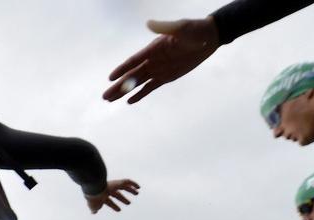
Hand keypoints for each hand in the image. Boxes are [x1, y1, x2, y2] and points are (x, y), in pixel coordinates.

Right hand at [86, 178, 140, 213]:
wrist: (94, 189)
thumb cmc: (93, 198)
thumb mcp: (93, 205)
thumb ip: (94, 208)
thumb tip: (93, 212)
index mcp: (102, 196)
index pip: (109, 201)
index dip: (114, 206)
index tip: (119, 210)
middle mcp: (108, 189)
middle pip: (117, 194)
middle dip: (122, 198)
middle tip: (128, 203)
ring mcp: (113, 185)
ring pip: (123, 187)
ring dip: (130, 190)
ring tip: (137, 193)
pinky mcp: (118, 182)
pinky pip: (127, 181)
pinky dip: (133, 183)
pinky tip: (138, 187)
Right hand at [103, 17, 220, 103]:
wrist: (209, 37)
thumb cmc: (195, 30)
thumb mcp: (181, 27)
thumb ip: (165, 27)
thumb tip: (150, 24)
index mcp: (153, 49)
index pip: (133, 61)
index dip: (122, 70)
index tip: (110, 78)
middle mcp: (152, 60)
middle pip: (131, 76)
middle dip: (118, 86)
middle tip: (105, 96)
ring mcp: (158, 69)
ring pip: (137, 83)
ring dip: (124, 92)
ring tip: (110, 100)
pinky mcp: (166, 77)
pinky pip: (150, 88)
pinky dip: (140, 94)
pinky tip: (130, 101)